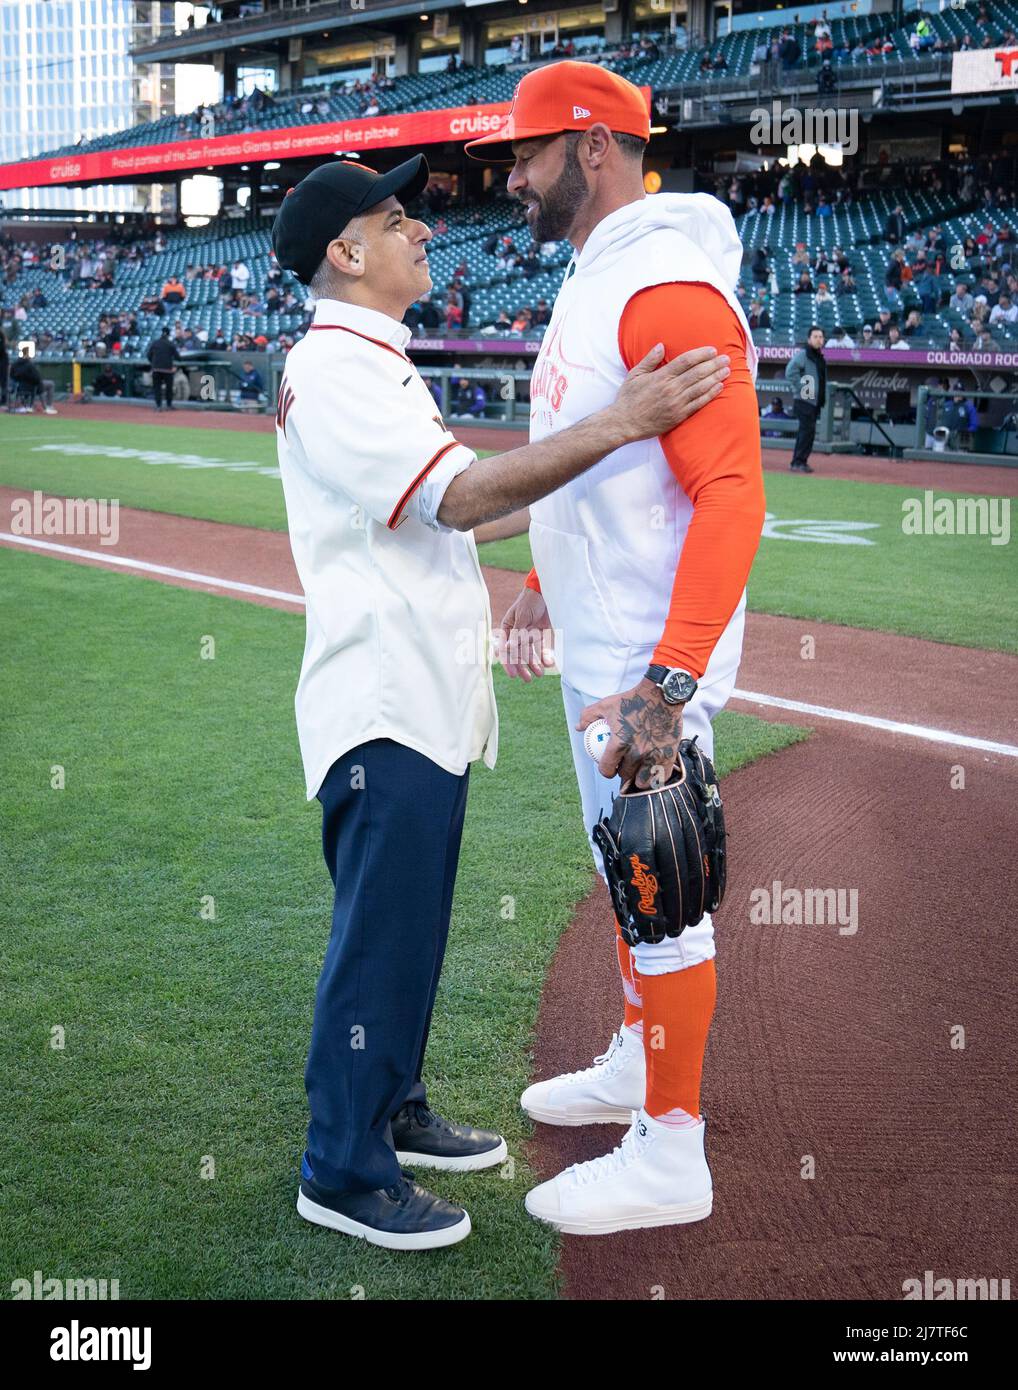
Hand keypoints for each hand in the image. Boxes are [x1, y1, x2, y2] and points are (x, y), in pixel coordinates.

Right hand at [497, 586, 555, 680]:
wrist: (547, 591)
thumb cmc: (530, 601)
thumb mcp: (522, 616)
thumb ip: (516, 633)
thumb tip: (506, 650)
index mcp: (507, 629)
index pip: (505, 649)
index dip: (508, 663)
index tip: (513, 675)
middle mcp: (517, 634)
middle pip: (517, 655)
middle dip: (522, 667)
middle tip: (528, 679)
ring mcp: (529, 635)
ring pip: (530, 654)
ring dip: (534, 664)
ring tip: (540, 674)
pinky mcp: (541, 635)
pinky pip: (542, 649)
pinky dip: (545, 656)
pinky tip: (549, 663)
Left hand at [577, 677, 683, 789]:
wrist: (661, 695)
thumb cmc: (632, 699)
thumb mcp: (606, 705)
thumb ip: (588, 716)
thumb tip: (578, 727)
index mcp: (619, 743)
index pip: (607, 769)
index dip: (606, 771)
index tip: (608, 768)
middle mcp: (636, 752)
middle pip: (625, 775)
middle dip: (622, 773)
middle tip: (624, 767)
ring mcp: (653, 756)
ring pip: (643, 781)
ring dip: (638, 778)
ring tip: (638, 772)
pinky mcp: (668, 756)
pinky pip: (661, 776)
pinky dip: (656, 776)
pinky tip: (653, 770)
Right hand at [611, 344, 729, 443]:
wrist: (624, 424)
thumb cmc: (628, 399)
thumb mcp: (634, 375)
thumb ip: (650, 360)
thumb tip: (662, 345)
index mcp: (661, 376)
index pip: (686, 361)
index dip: (701, 354)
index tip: (712, 350)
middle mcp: (671, 389)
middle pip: (698, 373)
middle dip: (714, 364)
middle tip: (726, 358)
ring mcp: (676, 403)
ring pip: (701, 387)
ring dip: (716, 378)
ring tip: (727, 371)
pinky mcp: (679, 416)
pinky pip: (698, 403)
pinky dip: (710, 394)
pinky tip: (719, 387)